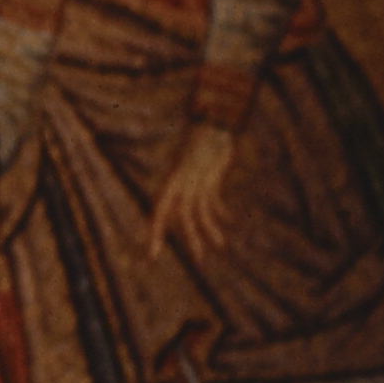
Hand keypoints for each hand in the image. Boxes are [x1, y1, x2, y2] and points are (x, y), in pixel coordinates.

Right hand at [151, 127, 236, 256]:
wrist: (215, 122)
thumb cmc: (205, 133)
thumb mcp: (199, 148)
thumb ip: (195, 162)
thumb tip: (190, 172)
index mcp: (174, 181)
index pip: (160, 211)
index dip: (156, 232)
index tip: (154, 254)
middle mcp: (182, 185)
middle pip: (184, 218)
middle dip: (191, 238)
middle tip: (200, 261)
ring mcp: (195, 183)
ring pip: (200, 213)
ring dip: (209, 228)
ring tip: (221, 246)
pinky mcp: (208, 180)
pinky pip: (212, 201)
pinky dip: (220, 212)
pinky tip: (229, 222)